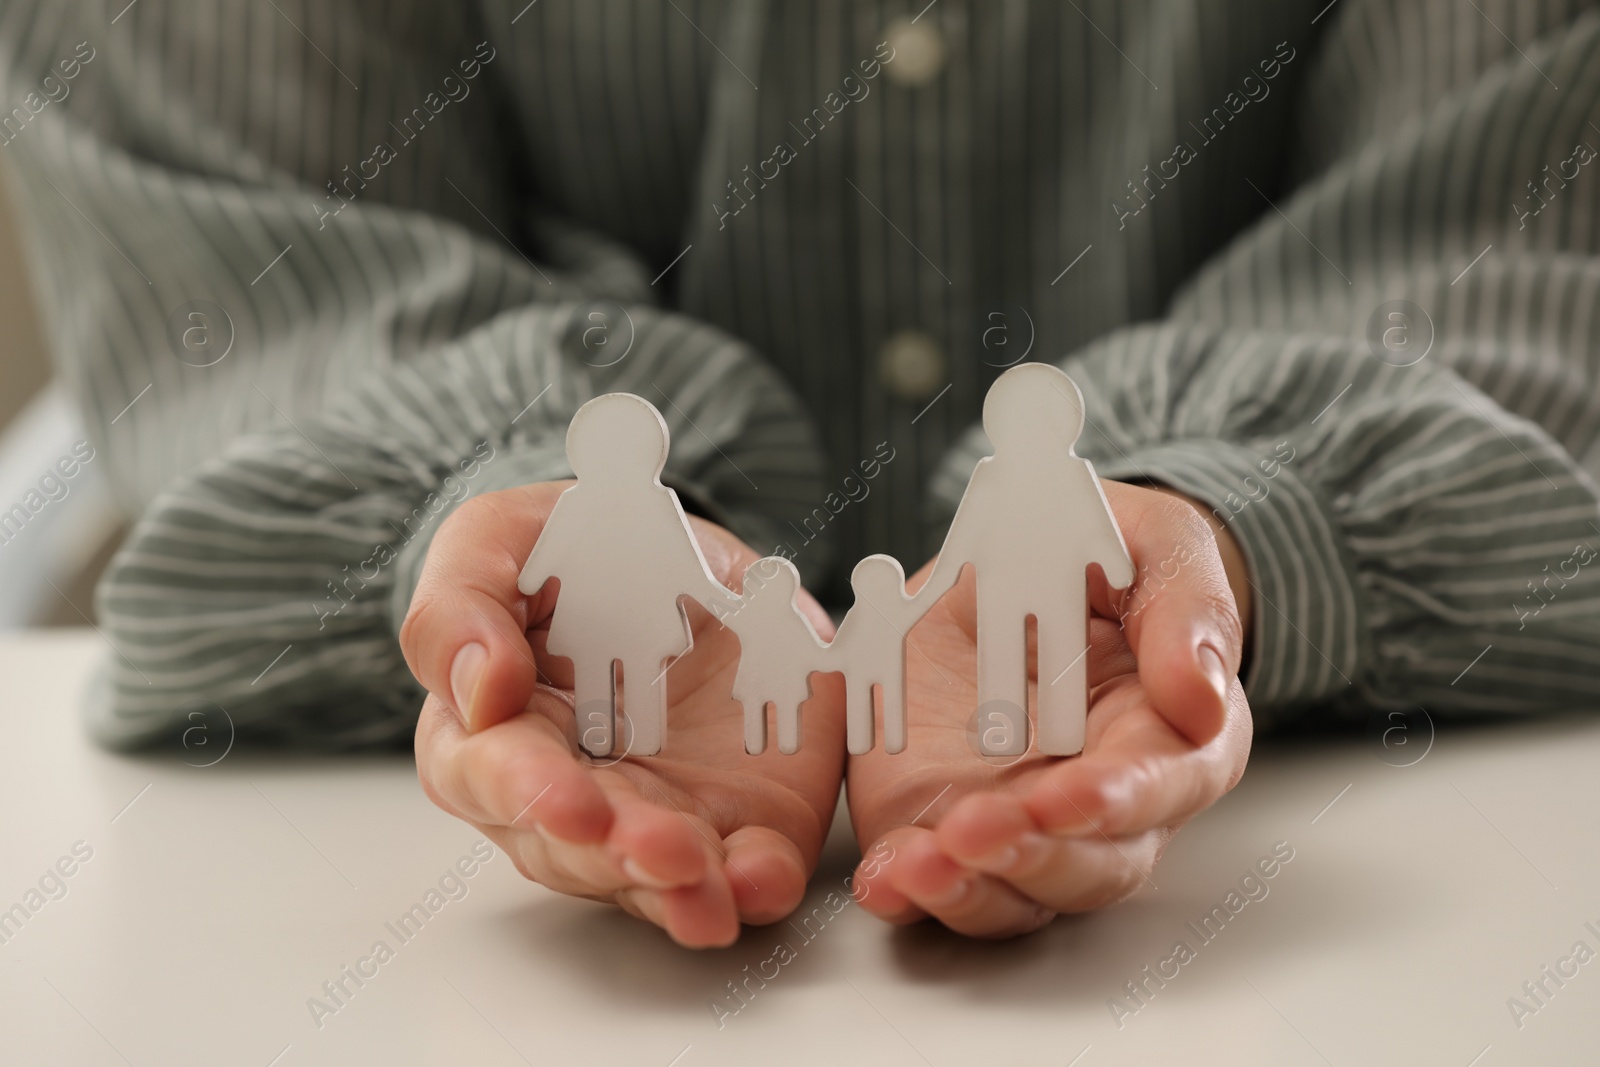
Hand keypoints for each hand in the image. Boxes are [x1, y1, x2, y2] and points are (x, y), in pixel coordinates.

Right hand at [401, 482, 846, 946]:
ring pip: (649, 879)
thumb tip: (479, 687)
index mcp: (497, 730)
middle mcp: (570, 792)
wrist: (680, 550)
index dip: (525, 791)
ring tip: (705, 882)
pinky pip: (740, 871)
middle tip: (656, 849)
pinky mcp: (735, 822)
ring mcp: (652, 818)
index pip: (489, 775)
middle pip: (570, 848)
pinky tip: (762, 878)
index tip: (568, 802)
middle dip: (613, 855)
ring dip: (677, 889)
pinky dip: (754, 883)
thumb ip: (460, 606)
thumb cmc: (571, 550)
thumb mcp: (500, 539)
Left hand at [844, 480, 1251, 936]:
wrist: (1014, 557)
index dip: (1118, 799)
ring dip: (973, 890)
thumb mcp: (1152, 542)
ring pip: (1021, 893)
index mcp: (1170, 731)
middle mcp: (1105, 800)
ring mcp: (1025, 822)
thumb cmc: (1102, 554)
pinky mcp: (949, 824)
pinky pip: (939, 880)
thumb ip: (1186, 605)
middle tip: (978, 832)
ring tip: (920, 866)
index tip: (1067, 798)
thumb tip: (1202, 696)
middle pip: (1096, 864)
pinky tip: (885, 880)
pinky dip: (910, 891)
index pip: (1164, 785)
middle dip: (1036, 857)